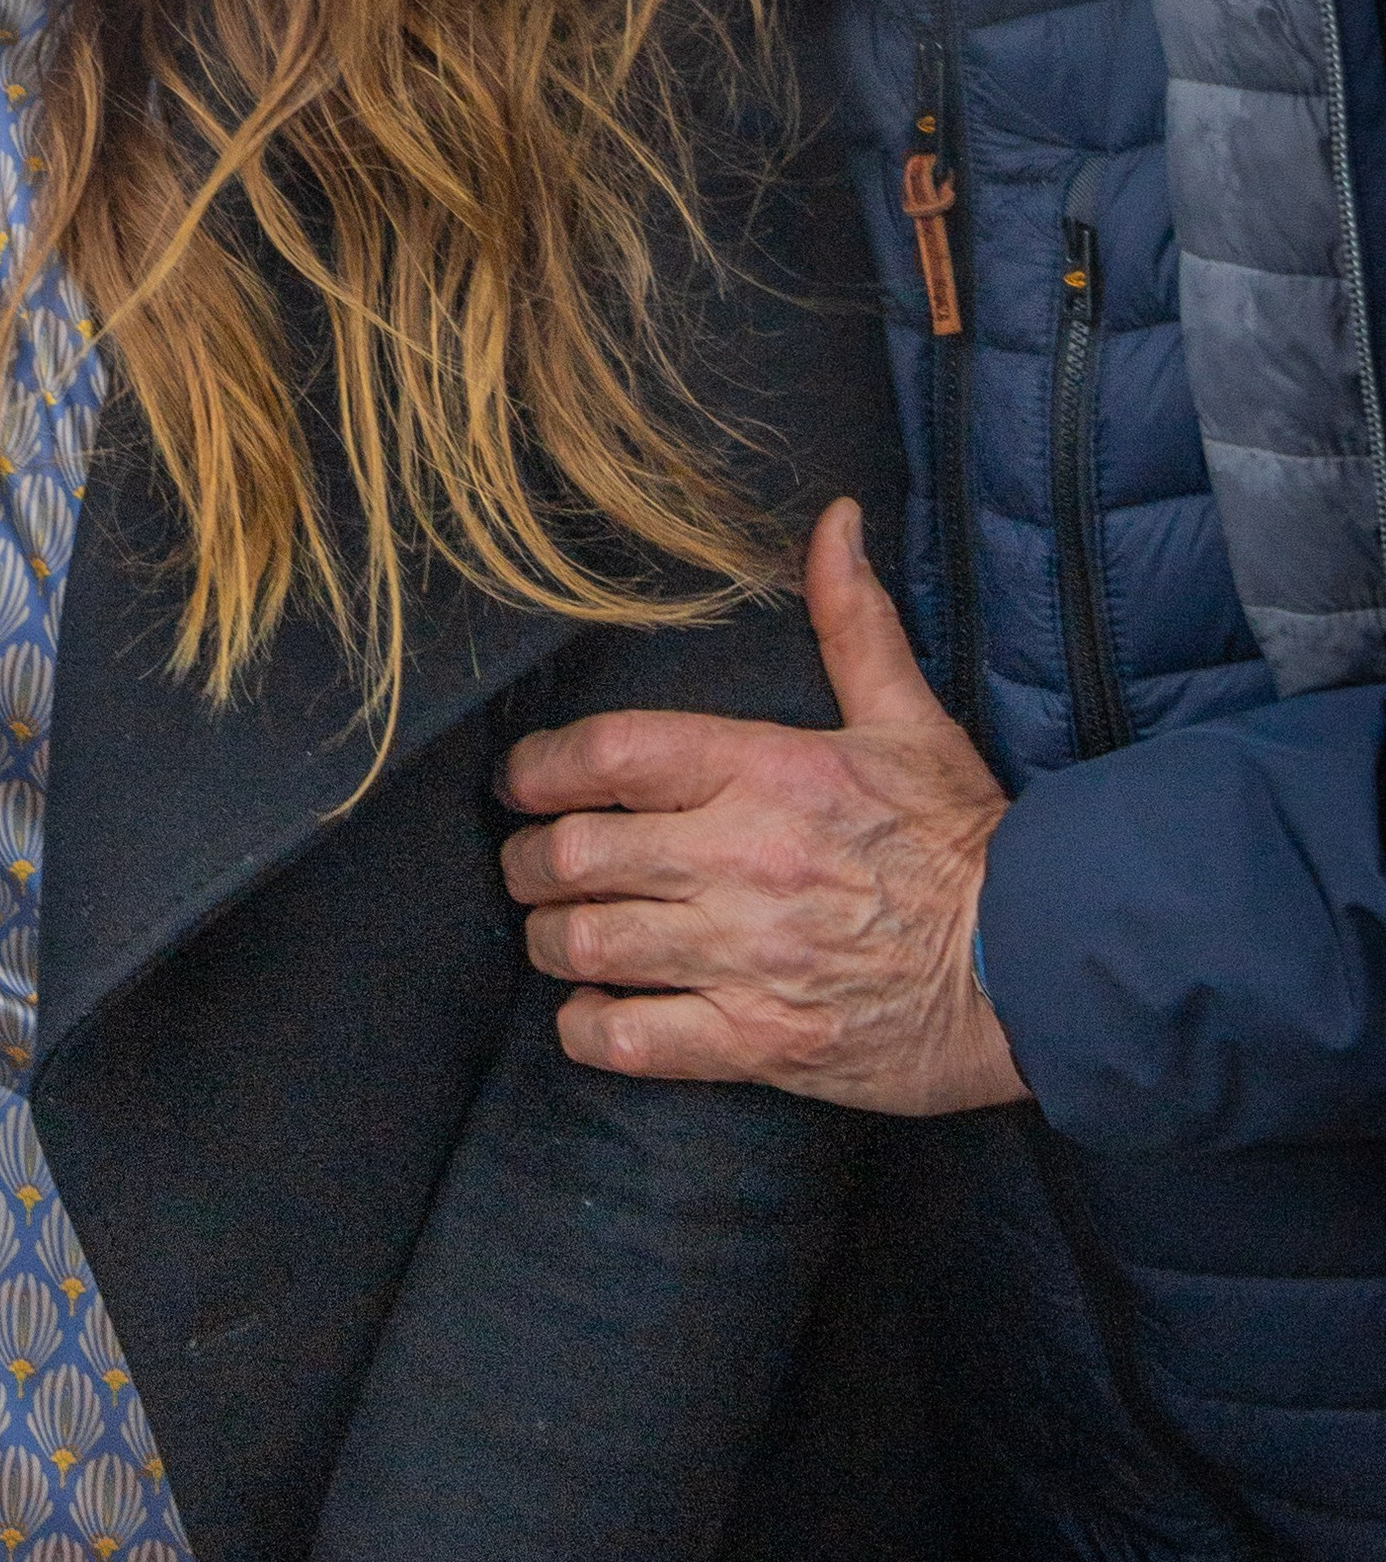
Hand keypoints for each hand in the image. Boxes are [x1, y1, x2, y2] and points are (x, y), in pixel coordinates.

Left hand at [499, 499, 1029, 1115]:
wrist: (1040, 969)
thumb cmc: (964, 841)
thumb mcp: (909, 719)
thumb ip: (853, 620)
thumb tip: (836, 519)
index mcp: (769, 772)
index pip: (610, 755)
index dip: (540, 768)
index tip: (522, 781)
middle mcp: (743, 860)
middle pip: (574, 856)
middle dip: (527, 863)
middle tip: (528, 865)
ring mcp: (746, 958)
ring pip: (587, 946)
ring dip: (551, 940)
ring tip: (557, 932)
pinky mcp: (760, 1042)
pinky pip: (631, 1042)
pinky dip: (590, 1029)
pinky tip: (592, 1012)